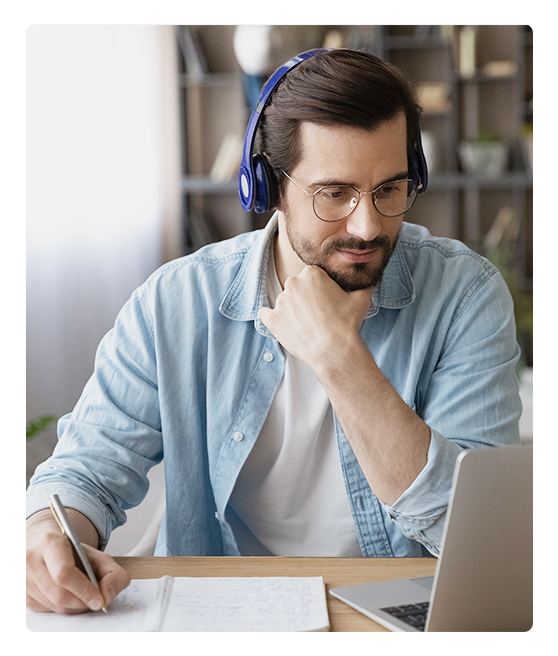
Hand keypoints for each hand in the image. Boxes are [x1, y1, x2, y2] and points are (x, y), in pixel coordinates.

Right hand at [26, 509, 130, 613]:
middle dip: (82, 602)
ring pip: (53, 606)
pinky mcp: (21, 596)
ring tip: (84, 597)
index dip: (83, 590)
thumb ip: (113, 574)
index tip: (99, 600)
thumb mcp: (99, 557)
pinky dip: (62, 610)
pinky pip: (46, 612)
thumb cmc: (74, 554)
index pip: (64, 573)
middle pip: (59, 594)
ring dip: (74, 608)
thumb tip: (106, 596)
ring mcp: (22, 579)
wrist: (49, 550)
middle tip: (96, 601)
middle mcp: (30, 560)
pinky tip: (69, 597)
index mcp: (50, 542)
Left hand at [258, 265, 372, 368]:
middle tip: (318, 314)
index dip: (321, 289)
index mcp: (311, 273)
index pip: (312, 277)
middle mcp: (292, 283)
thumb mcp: (361, 298)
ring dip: (292, 310)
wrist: (334, 350)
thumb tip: (369, 276)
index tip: (327, 301)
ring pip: (284, 302)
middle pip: (297, 287)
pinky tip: (283, 324)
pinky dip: (272, 319)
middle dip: (305, 298)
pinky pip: (265, 314)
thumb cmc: (348, 323)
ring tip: (307, 325)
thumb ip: (363, 283)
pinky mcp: (272, 319)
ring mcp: (280, 302)